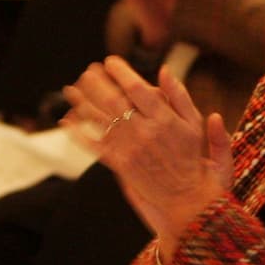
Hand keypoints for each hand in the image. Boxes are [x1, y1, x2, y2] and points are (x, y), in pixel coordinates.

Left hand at [62, 58, 232, 259]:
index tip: (110, 61)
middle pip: (113, 100)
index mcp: (165, 119)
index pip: (136, 88)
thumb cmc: (197, 161)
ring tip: (72, 88)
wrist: (190, 202)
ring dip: (83, 102)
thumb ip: (182, 98)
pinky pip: (94, 146)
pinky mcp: (120, 165)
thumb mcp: (197, 126)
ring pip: (100, 120)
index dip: (120, 72)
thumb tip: (165, 71)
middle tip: (88, 71)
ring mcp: (130, 149)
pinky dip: (78, 133)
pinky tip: (67, 121)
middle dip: (96, 82)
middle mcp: (144, 132)